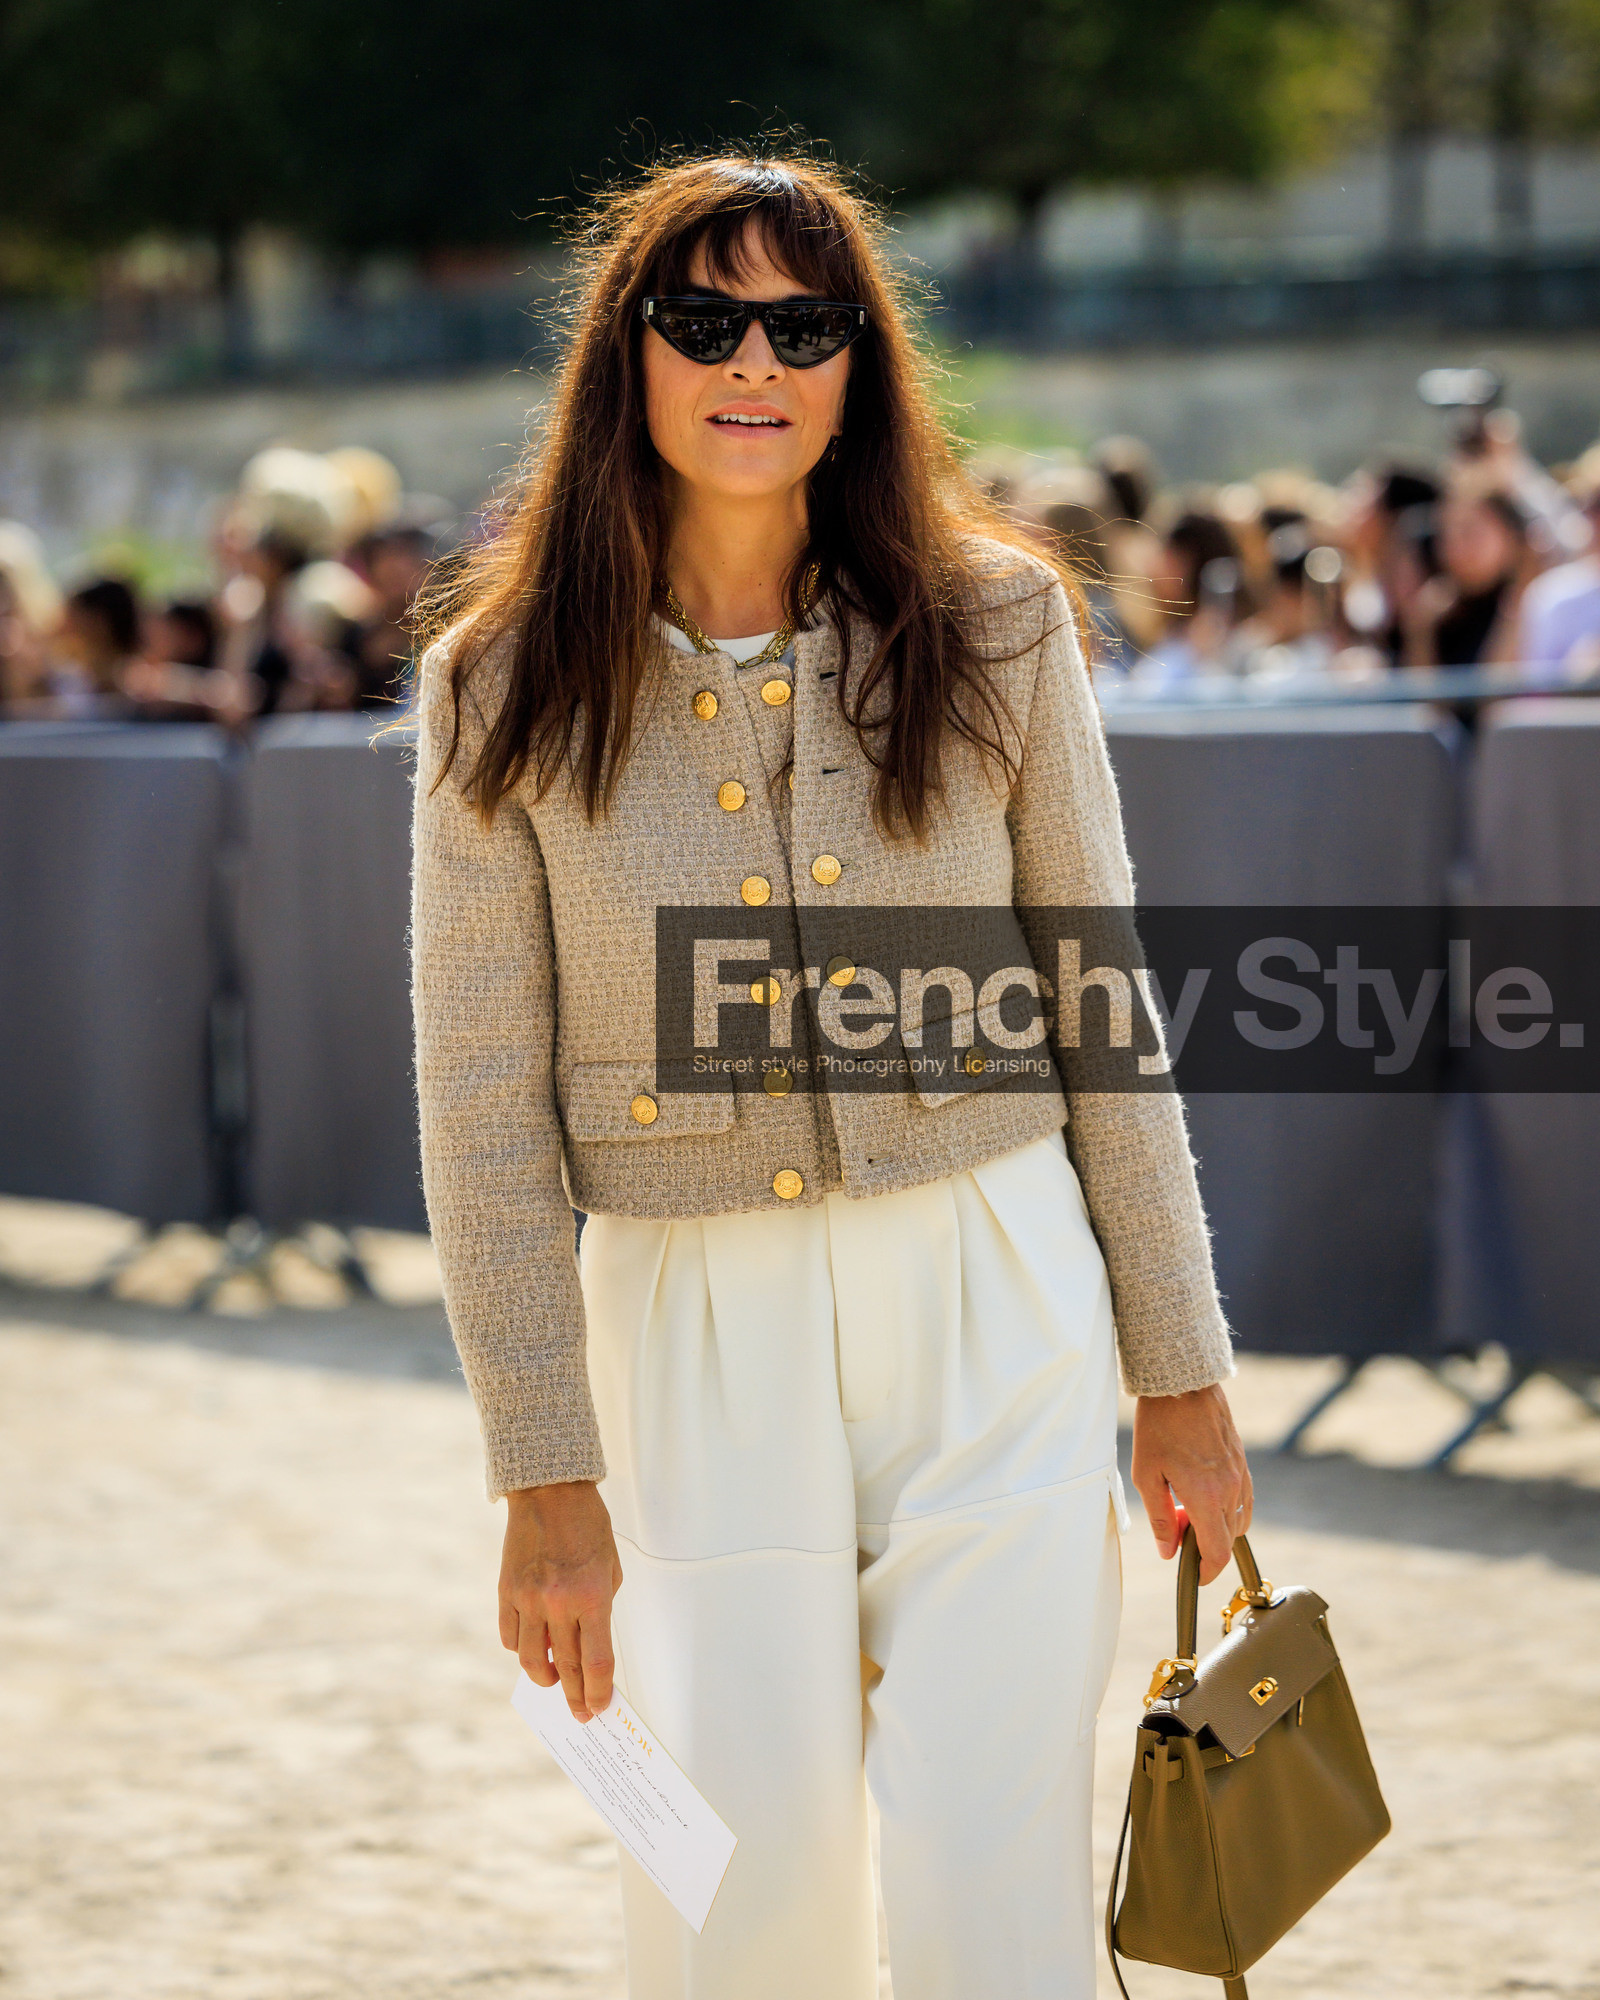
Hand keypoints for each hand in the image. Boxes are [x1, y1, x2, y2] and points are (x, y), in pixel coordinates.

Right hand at [499, 1480, 622, 1721]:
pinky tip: (533, 1650)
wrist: (549, 1491)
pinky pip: (510, 1637)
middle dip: (576, 1696)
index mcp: (592, 1596)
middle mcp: (559, 1602)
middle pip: (566, 1667)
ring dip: (545, 1679)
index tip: (601, 1706)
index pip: (596, 1661)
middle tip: (581, 1714)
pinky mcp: (506, 1592)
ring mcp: (528, 1599)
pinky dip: (521, 1650)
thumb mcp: (610, 1566)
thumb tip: (592, 1645)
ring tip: (554, 1682)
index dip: (599, 1691)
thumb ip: (601, 1607)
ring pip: (531, 1660)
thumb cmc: (587, 1525)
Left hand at [1132, 1385, 1252, 1586]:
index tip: (1193, 1576)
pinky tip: (1203, 1495)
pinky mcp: (1242, 1463)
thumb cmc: (1159, 1426)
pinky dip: (1227, 1509)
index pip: (1217, 1552)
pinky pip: (1243, 1500)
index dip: (1206, 1572)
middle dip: (1206, 1548)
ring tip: (1187, 1510)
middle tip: (1178, 1532)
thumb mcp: (1146, 1474)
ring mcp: (1240, 1475)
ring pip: (1238, 1521)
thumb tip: (1168, 1551)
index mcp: (1206, 1497)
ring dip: (1218, 1527)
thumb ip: (1159, 1517)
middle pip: (1229, 1540)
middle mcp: (1230, 1490)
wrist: (1184, 1384)